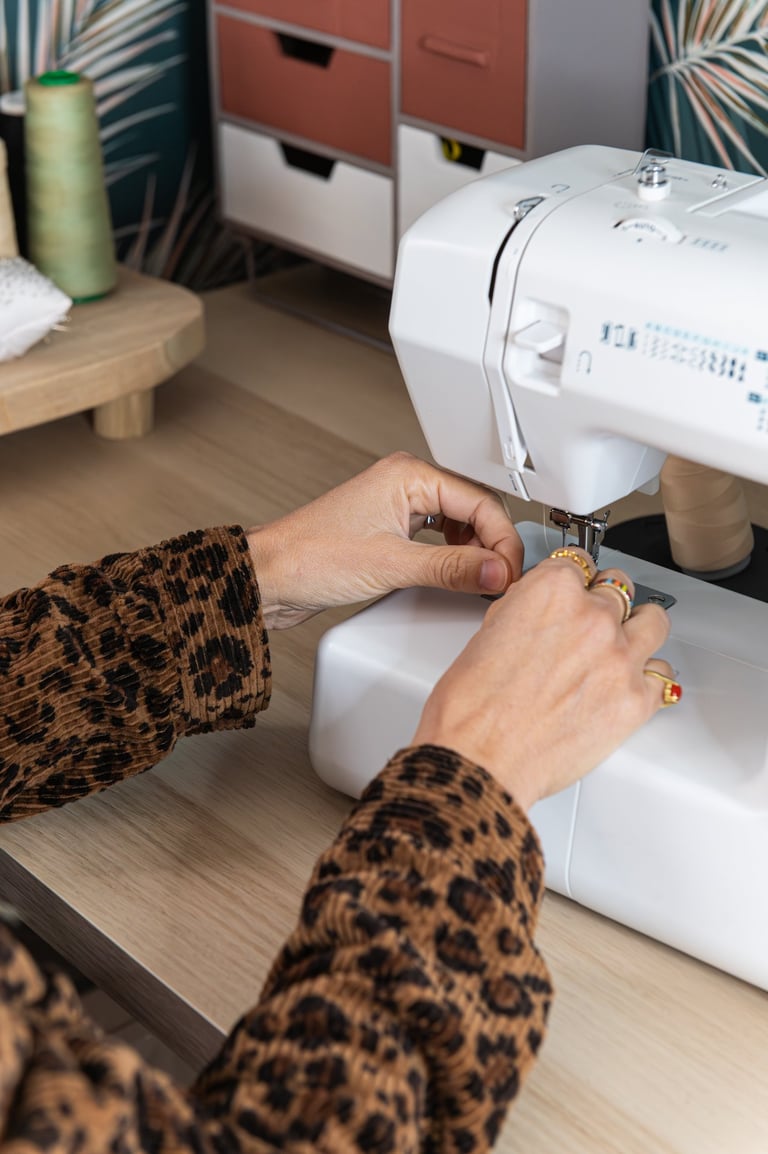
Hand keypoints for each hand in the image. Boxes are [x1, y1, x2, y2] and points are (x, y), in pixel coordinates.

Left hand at [246, 452, 522, 628]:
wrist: (270, 576)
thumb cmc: (312, 558)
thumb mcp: (393, 566)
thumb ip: (452, 570)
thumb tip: (497, 573)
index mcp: (410, 475)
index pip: (481, 502)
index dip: (502, 541)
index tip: (510, 573)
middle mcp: (407, 482)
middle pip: (476, 508)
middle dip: (494, 545)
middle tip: (503, 580)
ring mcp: (399, 503)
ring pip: (460, 521)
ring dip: (476, 550)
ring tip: (485, 579)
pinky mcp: (391, 526)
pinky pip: (440, 534)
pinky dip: (456, 554)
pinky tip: (460, 573)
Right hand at [412, 547, 673, 810]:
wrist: (481, 758)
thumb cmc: (472, 706)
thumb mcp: (488, 632)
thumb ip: (526, 609)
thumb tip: (540, 612)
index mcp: (553, 590)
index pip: (579, 563)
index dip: (572, 581)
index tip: (573, 591)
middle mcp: (593, 616)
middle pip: (619, 587)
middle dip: (603, 602)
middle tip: (590, 622)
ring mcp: (620, 657)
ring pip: (654, 622)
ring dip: (637, 629)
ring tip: (623, 644)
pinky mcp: (636, 700)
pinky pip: (664, 677)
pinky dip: (650, 678)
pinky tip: (633, 681)